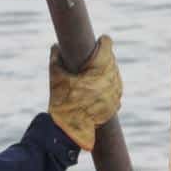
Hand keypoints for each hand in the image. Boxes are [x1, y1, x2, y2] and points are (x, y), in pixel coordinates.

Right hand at [48, 35, 122, 150]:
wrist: (70, 129)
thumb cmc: (62, 101)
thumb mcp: (55, 76)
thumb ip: (56, 57)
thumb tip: (56, 46)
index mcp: (98, 69)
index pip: (107, 47)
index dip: (103, 42)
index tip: (98, 41)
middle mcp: (110, 80)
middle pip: (111, 60)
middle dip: (104, 56)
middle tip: (95, 55)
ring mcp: (114, 93)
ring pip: (115, 75)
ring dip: (108, 70)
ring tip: (97, 70)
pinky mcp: (115, 105)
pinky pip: (115, 89)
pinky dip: (109, 85)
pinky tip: (100, 85)